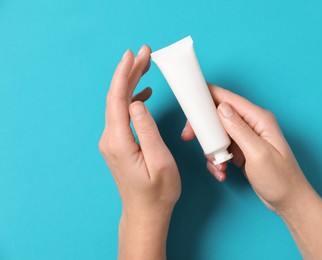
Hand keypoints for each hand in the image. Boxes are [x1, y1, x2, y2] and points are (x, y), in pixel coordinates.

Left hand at [99, 46, 180, 259]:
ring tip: (145, 66)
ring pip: (119, 104)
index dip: (124, 74)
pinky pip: (122, 115)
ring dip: (131, 83)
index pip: (118, 99)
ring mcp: (112, 141)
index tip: (134, 55)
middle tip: (145, 52)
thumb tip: (137, 103)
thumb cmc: (157, 191)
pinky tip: (143, 93)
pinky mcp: (118, 143)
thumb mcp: (160, 162)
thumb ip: (148, 131)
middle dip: (129, 72)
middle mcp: (110, 139)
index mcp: (119, 141)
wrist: (145, 213)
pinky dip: (132, 99)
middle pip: (117, 97)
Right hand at [182, 84, 321, 258]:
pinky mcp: (241, 150)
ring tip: (218, 165)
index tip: (189, 102)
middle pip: (218, 115)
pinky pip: (220, 148)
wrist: (289, 201)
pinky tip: (222, 172)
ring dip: (211, 149)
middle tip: (189, 137)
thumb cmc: (280, 178)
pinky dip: (217, 160)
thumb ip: (239, 129)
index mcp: (259, 119)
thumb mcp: (258, 153)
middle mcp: (251, 124)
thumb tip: (221, 107)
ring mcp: (245, 138)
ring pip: (216, 133)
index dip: (207, 97)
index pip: (228, 99)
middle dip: (203, 128)